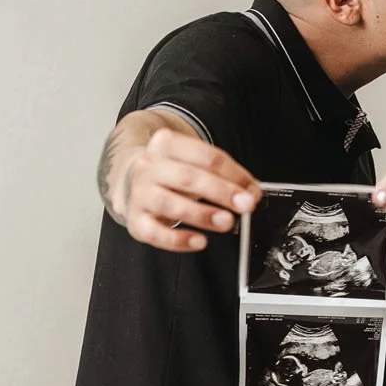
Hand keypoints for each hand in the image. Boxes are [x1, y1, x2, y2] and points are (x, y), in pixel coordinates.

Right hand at [99, 114, 260, 251]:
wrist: (132, 182)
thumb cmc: (172, 175)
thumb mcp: (194, 165)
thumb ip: (223, 176)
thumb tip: (251, 193)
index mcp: (166, 144)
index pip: (206, 156)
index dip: (234, 174)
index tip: (252, 190)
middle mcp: (149, 166)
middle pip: (189, 177)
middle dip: (221, 192)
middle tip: (245, 205)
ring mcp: (139, 193)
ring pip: (170, 203)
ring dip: (202, 214)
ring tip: (226, 222)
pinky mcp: (135, 220)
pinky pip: (155, 233)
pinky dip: (178, 240)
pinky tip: (200, 242)